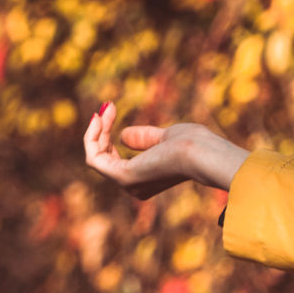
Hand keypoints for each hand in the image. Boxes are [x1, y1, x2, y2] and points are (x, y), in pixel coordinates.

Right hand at [83, 101, 246, 197]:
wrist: (201, 153)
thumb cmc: (193, 144)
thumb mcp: (165, 137)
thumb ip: (145, 138)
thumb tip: (122, 135)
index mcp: (146, 179)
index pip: (116, 159)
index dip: (110, 135)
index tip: (111, 110)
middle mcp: (134, 186)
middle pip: (104, 157)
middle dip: (102, 130)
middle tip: (108, 105)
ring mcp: (127, 184)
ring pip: (97, 156)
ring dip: (97, 130)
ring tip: (106, 108)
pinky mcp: (122, 177)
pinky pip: (94, 158)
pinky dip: (92, 137)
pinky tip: (98, 117)